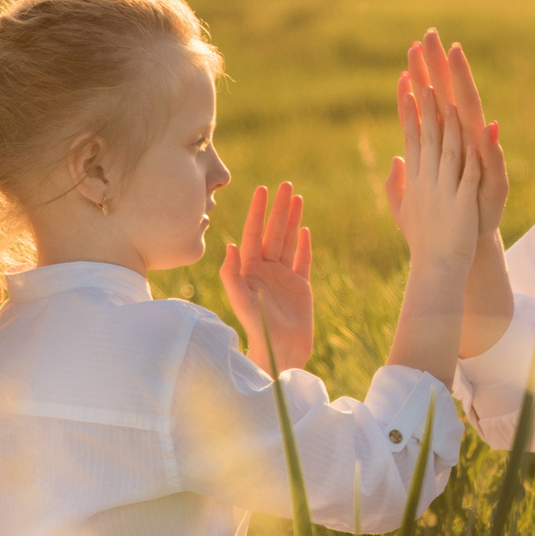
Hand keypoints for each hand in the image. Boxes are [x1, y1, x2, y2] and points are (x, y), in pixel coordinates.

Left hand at [219, 182, 313, 373]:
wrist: (280, 351)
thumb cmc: (257, 328)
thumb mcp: (241, 300)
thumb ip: (232, 274)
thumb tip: (229, 245)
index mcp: (249, 270)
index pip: (253, 233)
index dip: (258, 211)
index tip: (262, 189)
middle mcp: (266, 270)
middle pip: (273, 232)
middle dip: (279, 208)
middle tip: (286, 184)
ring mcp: (284, 277)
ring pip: (289, 241)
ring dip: (292, 220)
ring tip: (297, 198)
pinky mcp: (300, 287)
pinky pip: (302, 260)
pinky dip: (304, 245)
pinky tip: (306, 230)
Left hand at [385, 30, 505, 229]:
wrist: (467, 242)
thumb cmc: (447, 212)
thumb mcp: (425, 189)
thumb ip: (415, 168)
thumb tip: (400, 152)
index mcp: (444, 141)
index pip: (430, 101)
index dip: (422, 75)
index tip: (412, 46)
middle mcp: (462, 140)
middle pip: (448, 96)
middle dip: (439, 66)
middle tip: (430, 34)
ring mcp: (477, 157)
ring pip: (469, 116)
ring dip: (463, 88)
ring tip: (456, 58)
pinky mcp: (491, 180)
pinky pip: (489, 161)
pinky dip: (488, 146)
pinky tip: (485, 126)